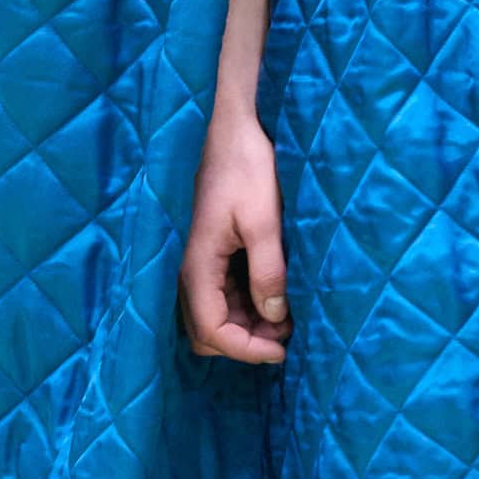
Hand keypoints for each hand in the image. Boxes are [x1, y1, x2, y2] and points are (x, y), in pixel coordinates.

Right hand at [177, 105, 291, 364]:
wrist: (231, 128)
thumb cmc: (245, 166)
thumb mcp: (263, 219)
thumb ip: (268, 270)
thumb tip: (274, 316)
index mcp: (197, 264)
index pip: (211, 331)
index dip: (246, 349)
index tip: (283, 350)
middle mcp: (189, 270)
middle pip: (207, 332)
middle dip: (246, 342)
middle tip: (288, 334)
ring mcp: (198, 262)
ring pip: (215, 316)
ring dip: (248, 326)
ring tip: (288, 316)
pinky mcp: (210, 253)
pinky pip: (222, 295)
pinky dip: (247, 306)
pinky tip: (276, 296)